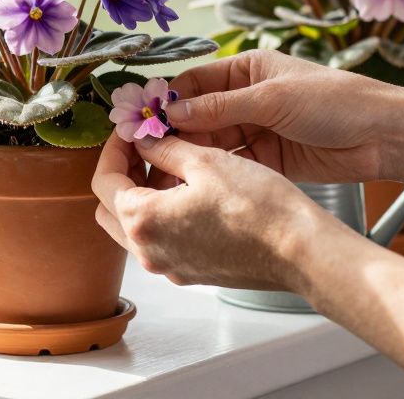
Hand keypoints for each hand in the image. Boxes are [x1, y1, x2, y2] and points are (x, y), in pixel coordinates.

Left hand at [91, 131, 353, 289]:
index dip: (113, 148)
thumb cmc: (257, 206)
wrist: (299, 251)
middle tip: (141, 146)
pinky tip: (186, 192)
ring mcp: (168, 267)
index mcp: (142, 221)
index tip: (129, 130)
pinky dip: (161, 215)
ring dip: (139, 195)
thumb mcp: (205, 161)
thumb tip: (143, 140)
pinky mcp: (190, 272)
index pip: (104, 180)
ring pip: (133, 227)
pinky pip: (160, 241)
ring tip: (167, 165)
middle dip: (120, 173)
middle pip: (110, 208)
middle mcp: (147, 251)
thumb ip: (164, 148)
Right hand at [165, 49, 398, 183]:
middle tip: (147, 152)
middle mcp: (246, 98)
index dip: (169, 101)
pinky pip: (230, 164)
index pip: (195, 83)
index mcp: (247, 70)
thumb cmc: (335, 101)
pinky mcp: (266, 160)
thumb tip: (173, 112)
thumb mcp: (272, 99)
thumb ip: (221, 107)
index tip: (144, 120)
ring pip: (210, 142)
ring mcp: (255, 130)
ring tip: (163, 170)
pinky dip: (212, 171)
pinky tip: (193, 181)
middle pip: (197, 116)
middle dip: (173, 132)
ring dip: (189, 154)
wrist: (382, 136)